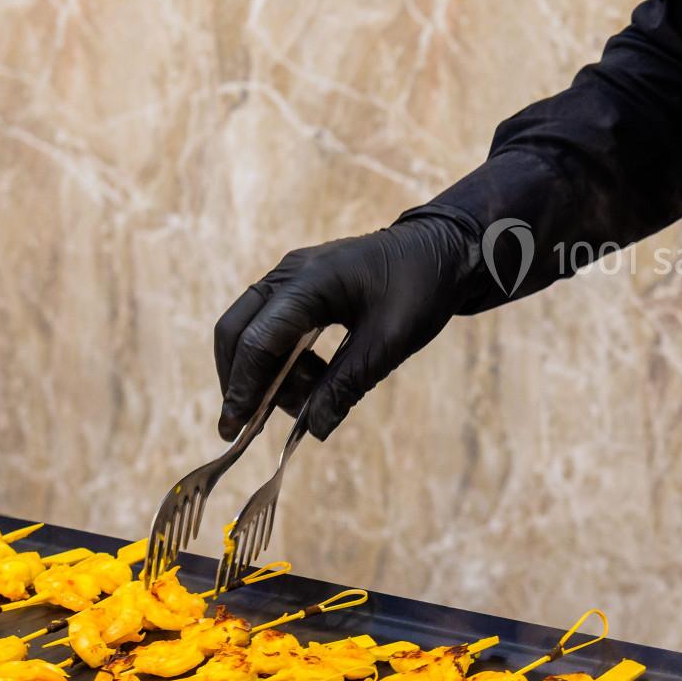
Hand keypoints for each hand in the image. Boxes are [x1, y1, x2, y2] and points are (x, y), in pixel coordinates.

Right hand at [214, 211, 480, 440]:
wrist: (444, 251)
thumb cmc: (422, 287)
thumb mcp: (390, 341)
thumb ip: (348, 384)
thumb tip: (314, 429)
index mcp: (310, 280)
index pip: (258, 339)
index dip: (244, 386)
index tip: (236, 428)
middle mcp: (290, 274)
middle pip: (237, 331)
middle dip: (239, 380)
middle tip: (246, 426)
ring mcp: (293, 277)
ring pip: (251, 329)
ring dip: (267, 372)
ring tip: (306, 401)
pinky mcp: (302, 288)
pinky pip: (274, 325)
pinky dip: (282, 358)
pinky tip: (314, 380)